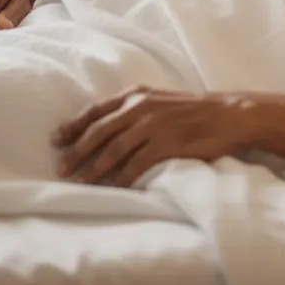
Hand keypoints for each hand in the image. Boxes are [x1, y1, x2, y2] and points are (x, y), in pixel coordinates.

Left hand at [51, 86, 253, 186]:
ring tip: (80, 182)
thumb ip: (136, 108)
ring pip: (113, 150)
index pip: (96, 110)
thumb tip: (107, 126)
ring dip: (93, 168)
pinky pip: (135, 165)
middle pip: (99, 131)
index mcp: (137, 95)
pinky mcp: (166, 143)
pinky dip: (121, 179)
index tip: (56, 139)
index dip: (74, 125)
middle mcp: (140, 107)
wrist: (228, 114)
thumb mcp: (160, 100)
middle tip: (61, 168)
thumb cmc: (193, 110)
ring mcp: (153, 125)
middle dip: (77, 151)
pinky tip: (112, 189)